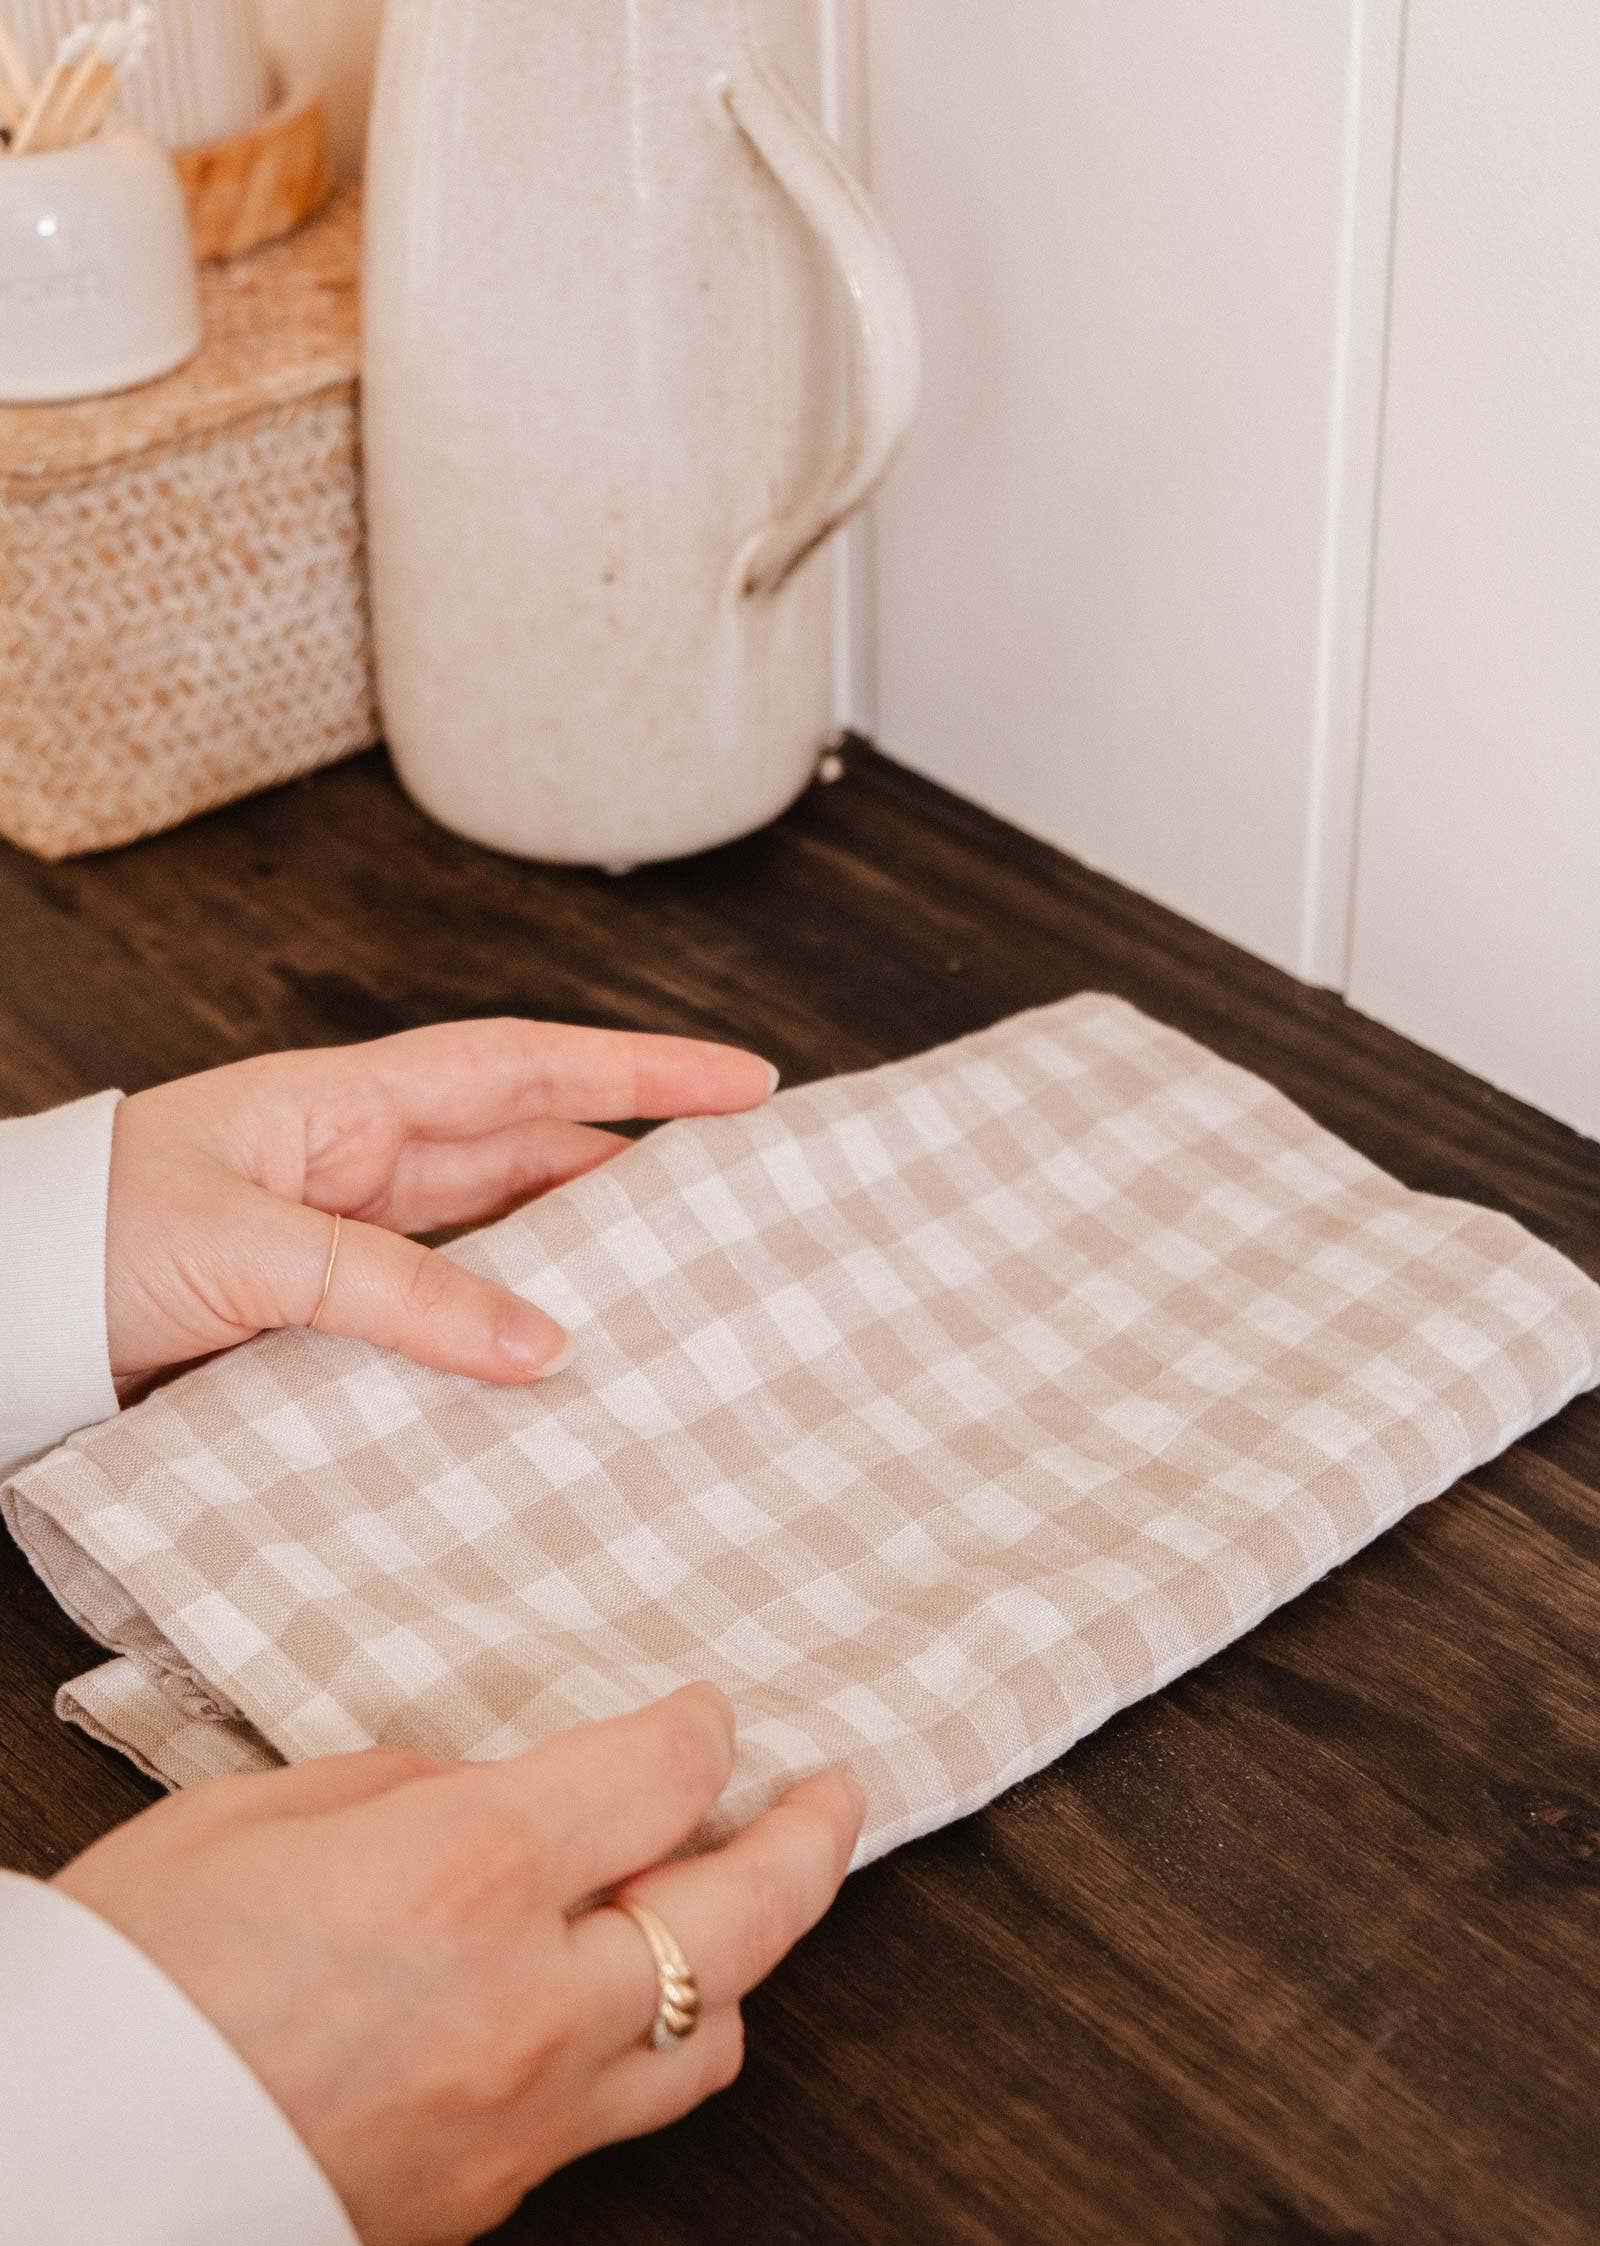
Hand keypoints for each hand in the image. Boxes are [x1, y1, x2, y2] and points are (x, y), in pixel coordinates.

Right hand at [56, 1685, 863, 2245]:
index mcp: (471, 1868)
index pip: (663, 1775)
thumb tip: (498, 1790)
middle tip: (837, 1793)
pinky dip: (652, 2043)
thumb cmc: (128, 1974)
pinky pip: (620, 2114)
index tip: (710, 1712)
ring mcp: (523, 2116)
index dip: (703, 1729)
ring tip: (744, 1900)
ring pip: (713, 2037)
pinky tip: (626, 2001)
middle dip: (810, 1838)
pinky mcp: (493, 2197)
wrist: (51, 2173)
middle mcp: (530, 1999)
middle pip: (744, 1913)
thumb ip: (410, 1785)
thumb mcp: (259, 1814)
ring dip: (749, 1956)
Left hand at [104, 1018, 775, 1390]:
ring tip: (685, 1289)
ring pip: (499, 1235)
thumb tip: (543, 1344)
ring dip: (583, 1257)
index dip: (641, 1068)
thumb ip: (398, 1292)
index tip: (745, 1081)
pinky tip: (557, 1365)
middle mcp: (360, 1160)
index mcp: (346, 1102)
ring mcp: (346, 1237)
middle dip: (641, 1164)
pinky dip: (506, 1330)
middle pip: (532, 1151)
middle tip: (752, 1195)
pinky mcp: (324, 1312)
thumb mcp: (250, 1249)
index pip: (526, 1068)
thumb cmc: (90, 1236)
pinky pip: (446, 1310)